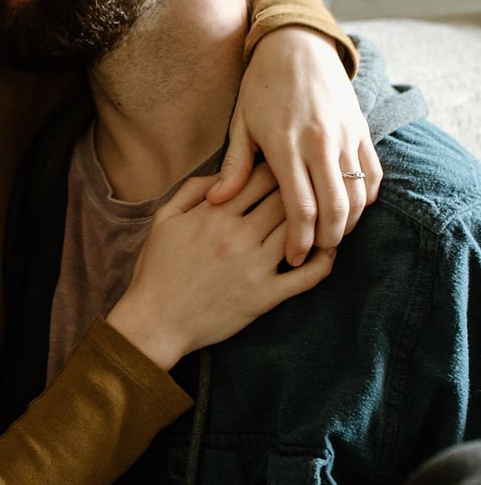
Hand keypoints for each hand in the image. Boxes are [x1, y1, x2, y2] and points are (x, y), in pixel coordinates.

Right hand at [108, 166, 335, 368]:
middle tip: (311, 182)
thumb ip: (193, 189)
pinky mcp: (266, 296)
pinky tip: (329, 250)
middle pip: (284, 198)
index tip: (286, 163)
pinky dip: (324, 260)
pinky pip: (307, 276)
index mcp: (215, 213)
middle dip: (300, 187)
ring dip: (315, 219)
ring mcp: (255, 266)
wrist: (156, 321)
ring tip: (324, 211)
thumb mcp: (164, 218)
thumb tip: (225, 173)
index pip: (259, 176)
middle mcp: (239, 235)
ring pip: (299, 230)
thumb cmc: (157, 269)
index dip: (277, 165)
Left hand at [209, 27, 381, 265]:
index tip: (294, 258)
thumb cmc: (261, 85)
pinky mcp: (362, 129)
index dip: (299, 240)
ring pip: (359, 196)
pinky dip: (367, 199)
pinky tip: (352, 211)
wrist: (297, 44)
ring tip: (332, 237)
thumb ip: (234, 165)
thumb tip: (217, 202)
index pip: (299, 208)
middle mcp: (320, 143)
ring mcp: (346, 136)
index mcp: (286, 145)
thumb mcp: (241, 122)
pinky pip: (374, 175)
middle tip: (316, 254)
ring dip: (349, 223)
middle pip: (334, 209)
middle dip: (327, 240)